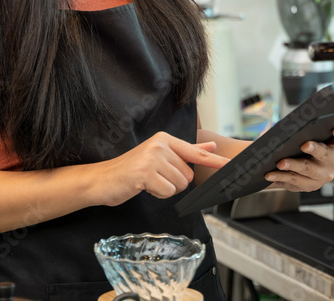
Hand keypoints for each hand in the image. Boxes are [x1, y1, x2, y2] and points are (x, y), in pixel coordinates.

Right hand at [94, 132, 229, 205]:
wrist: (103, 180)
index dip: (214, 161)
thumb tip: (211, 148)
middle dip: (174, 182)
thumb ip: (186, 152)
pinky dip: (157, 194)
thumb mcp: (158, 158)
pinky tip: (143, 187)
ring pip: (179, 184)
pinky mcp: (145, 172)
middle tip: (154, 178)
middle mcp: (160, 145)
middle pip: (188, 175)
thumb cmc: (132, 171)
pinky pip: (167, 191)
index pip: (195, 152)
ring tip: (148, 182)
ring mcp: (152, 157)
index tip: (230, 165)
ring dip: (165, 189)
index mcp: (164, 139)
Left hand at [264, 126, 333, 192]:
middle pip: (326, 154)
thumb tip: (287, 125)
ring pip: (308, 169)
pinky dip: (280, 176)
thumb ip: (302, 128)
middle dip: (315, 149)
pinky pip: (294, 180)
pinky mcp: (310, 186)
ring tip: (280, 162)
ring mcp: (324, 175)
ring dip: (293, 165)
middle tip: (304, 145)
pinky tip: (269, 174)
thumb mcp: (305, 134)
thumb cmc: (302, 143)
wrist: (295, 166)